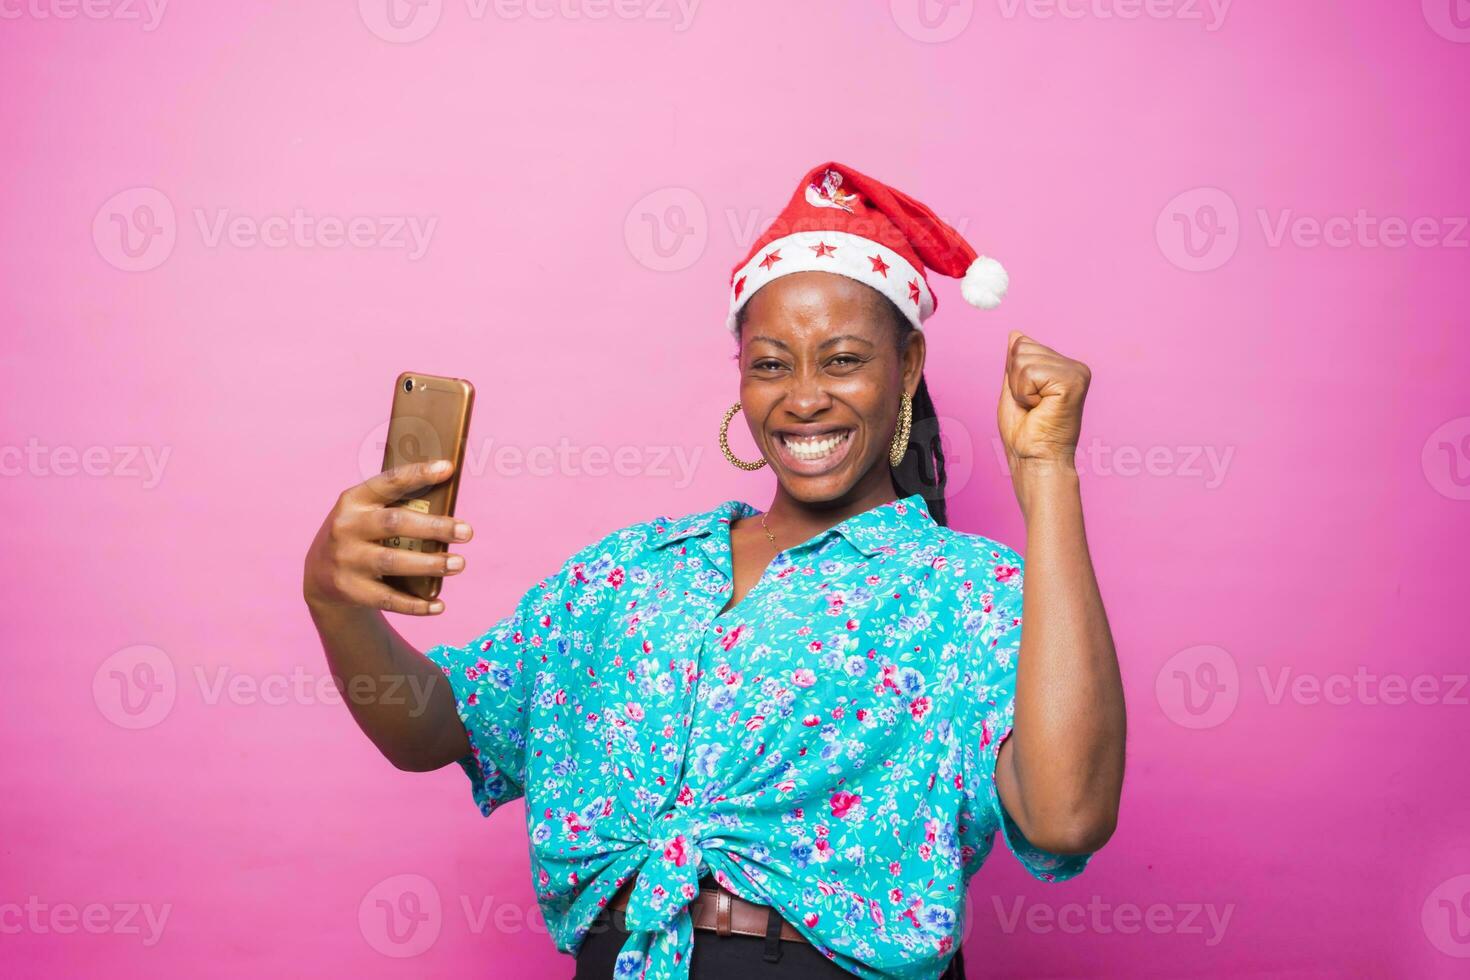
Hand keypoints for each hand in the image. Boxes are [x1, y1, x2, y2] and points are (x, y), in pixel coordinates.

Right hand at [302, 459, 472, 615]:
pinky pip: (388, 599)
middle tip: (467, 532)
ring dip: (430, 564)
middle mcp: (346, 527)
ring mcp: (346, 560)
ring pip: (393, 561)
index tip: (448, 468)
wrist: (319, 575)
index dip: (418, 474)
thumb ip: (397, 504)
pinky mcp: (350, 590)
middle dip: (434, 527)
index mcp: (354, 500)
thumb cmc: (360, 535)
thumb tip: (449, 493)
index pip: (388, 482)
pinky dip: (416, 605)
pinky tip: (439, 605)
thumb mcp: (366, 512)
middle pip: (395, 523)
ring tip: (458, 564)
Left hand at [997, 330, 1090, 472]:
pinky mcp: (1073, 381)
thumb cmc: (1025, 433)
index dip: (1013, 374)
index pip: (1022, 343)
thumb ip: (1016, 363)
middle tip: (1031, 406)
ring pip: (1023, 360)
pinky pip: (1030, 372)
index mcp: (1063, 366)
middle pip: (1021, 348)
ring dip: (1019, 389)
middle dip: (1015, 380)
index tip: (1028, 399)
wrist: (1035, 459)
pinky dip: (1025, 393)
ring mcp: (1077, 372)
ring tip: (1035, 408)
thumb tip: (1015, 334)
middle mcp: (1074, 366)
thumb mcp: (1013, 389)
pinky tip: (1040, 408)